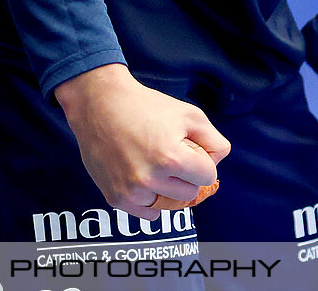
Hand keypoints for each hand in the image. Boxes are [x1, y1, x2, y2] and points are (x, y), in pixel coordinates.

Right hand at [53, 64, 229, 219]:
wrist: (100, 104)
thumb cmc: (147, 106)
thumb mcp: (189, 114)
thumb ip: (214, 141)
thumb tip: (217, 165)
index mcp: (171, 158)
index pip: (208, 176)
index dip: (202, 160)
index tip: (187, 147)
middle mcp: (150, 179)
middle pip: (190, 192)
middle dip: (185, 174)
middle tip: (168, 152)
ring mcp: (131, 191)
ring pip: (169, 204)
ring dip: (167, 187)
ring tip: (154, 163)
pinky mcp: (115, 198)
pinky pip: (148, 213)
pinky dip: (150, 199)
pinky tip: (143, 176)